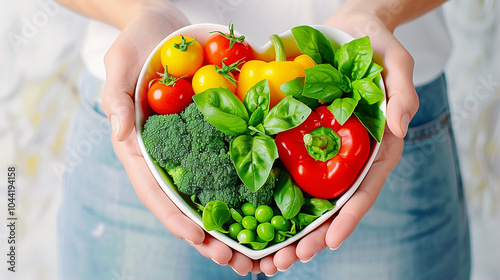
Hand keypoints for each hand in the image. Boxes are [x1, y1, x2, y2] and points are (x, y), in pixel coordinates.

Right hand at [100, 4, 258, 275]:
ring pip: (214, 194)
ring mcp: (195, 146)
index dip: (176, 217)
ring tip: (260, 254)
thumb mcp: (120, 64)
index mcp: (143, 148)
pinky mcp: (217, 133)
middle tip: (239, 262)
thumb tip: (121, 135)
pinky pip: (234, 165)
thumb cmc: (138, 43)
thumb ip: (117, 99)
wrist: (166, 26)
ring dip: (236, 226)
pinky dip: (251, 191)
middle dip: (212, 238)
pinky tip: (273, 209)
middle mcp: (171, 155)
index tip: (200, 238)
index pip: (156, 191)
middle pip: (189, 204)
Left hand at [259, 5, 418, 274]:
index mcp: (377, 143)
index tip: (330, 242)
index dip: (349, 216)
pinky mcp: (306, 135)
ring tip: (273, 253)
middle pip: (335, 202)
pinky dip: (280, 194)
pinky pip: (293, 168)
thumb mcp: (394, 60)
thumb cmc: (374, 43)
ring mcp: (328, 147)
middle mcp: (352, 152)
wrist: (348, 28)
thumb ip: (402, 91)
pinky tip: (261, 213)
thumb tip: (403, 126)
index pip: (366, 187)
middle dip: (315, 233)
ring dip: (294, 226)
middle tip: (291, 259)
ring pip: (312, 195)